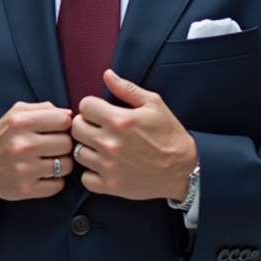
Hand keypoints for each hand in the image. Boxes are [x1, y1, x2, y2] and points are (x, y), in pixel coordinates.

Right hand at [0, 101, 73, 200]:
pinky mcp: (25, 189)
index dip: (64, 125)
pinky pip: (58, 185)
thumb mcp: (17, 113)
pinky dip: (55, 181)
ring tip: (49, 160)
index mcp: (20, 122)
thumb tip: (70, 114)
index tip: (57, 129)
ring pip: (66, 165)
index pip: (63, 120)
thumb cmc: (3, 136)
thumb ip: (44, 108)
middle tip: (53, 146)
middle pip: (67, 143)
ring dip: (61, 163)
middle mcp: (22, 145)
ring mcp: (24, 169)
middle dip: (63, 144)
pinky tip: (44, 174)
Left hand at [71, 70, 197, 200]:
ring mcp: (109, 166)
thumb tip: (107, 75)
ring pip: (78, 152)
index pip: (84, 106)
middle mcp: (111, 143)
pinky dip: (91, 173)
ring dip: (88, 148)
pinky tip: (103, 166)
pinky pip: (85, 178)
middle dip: (86, 124)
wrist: (184, 169)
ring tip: (101, 147)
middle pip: (76, 128)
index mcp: (120, 120)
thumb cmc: (169, 135)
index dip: (92, 106)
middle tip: (98, 128)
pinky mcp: (111, 186)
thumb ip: (127, 89)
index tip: (100, 112)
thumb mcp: (154, 104)